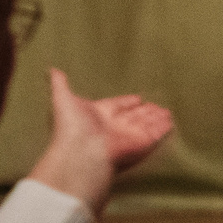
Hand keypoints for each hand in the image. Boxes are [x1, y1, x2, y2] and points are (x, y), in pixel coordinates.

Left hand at [28, 68, 175, 215]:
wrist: (82, 153)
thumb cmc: (71, 127)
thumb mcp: (62, 100)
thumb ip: (60, 84)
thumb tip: (51, 69)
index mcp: (98, 115)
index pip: (117, 106)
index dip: (127, 102)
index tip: (137, 98)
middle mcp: (115, 126)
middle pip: (134, 116)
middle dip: (145, 111)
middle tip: (156, 106)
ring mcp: (129, 135)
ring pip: (146, 124)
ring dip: (156, 118)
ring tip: (168, 112)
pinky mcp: (142, 143)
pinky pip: (155, 133)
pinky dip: (163, 128)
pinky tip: (171, 122)